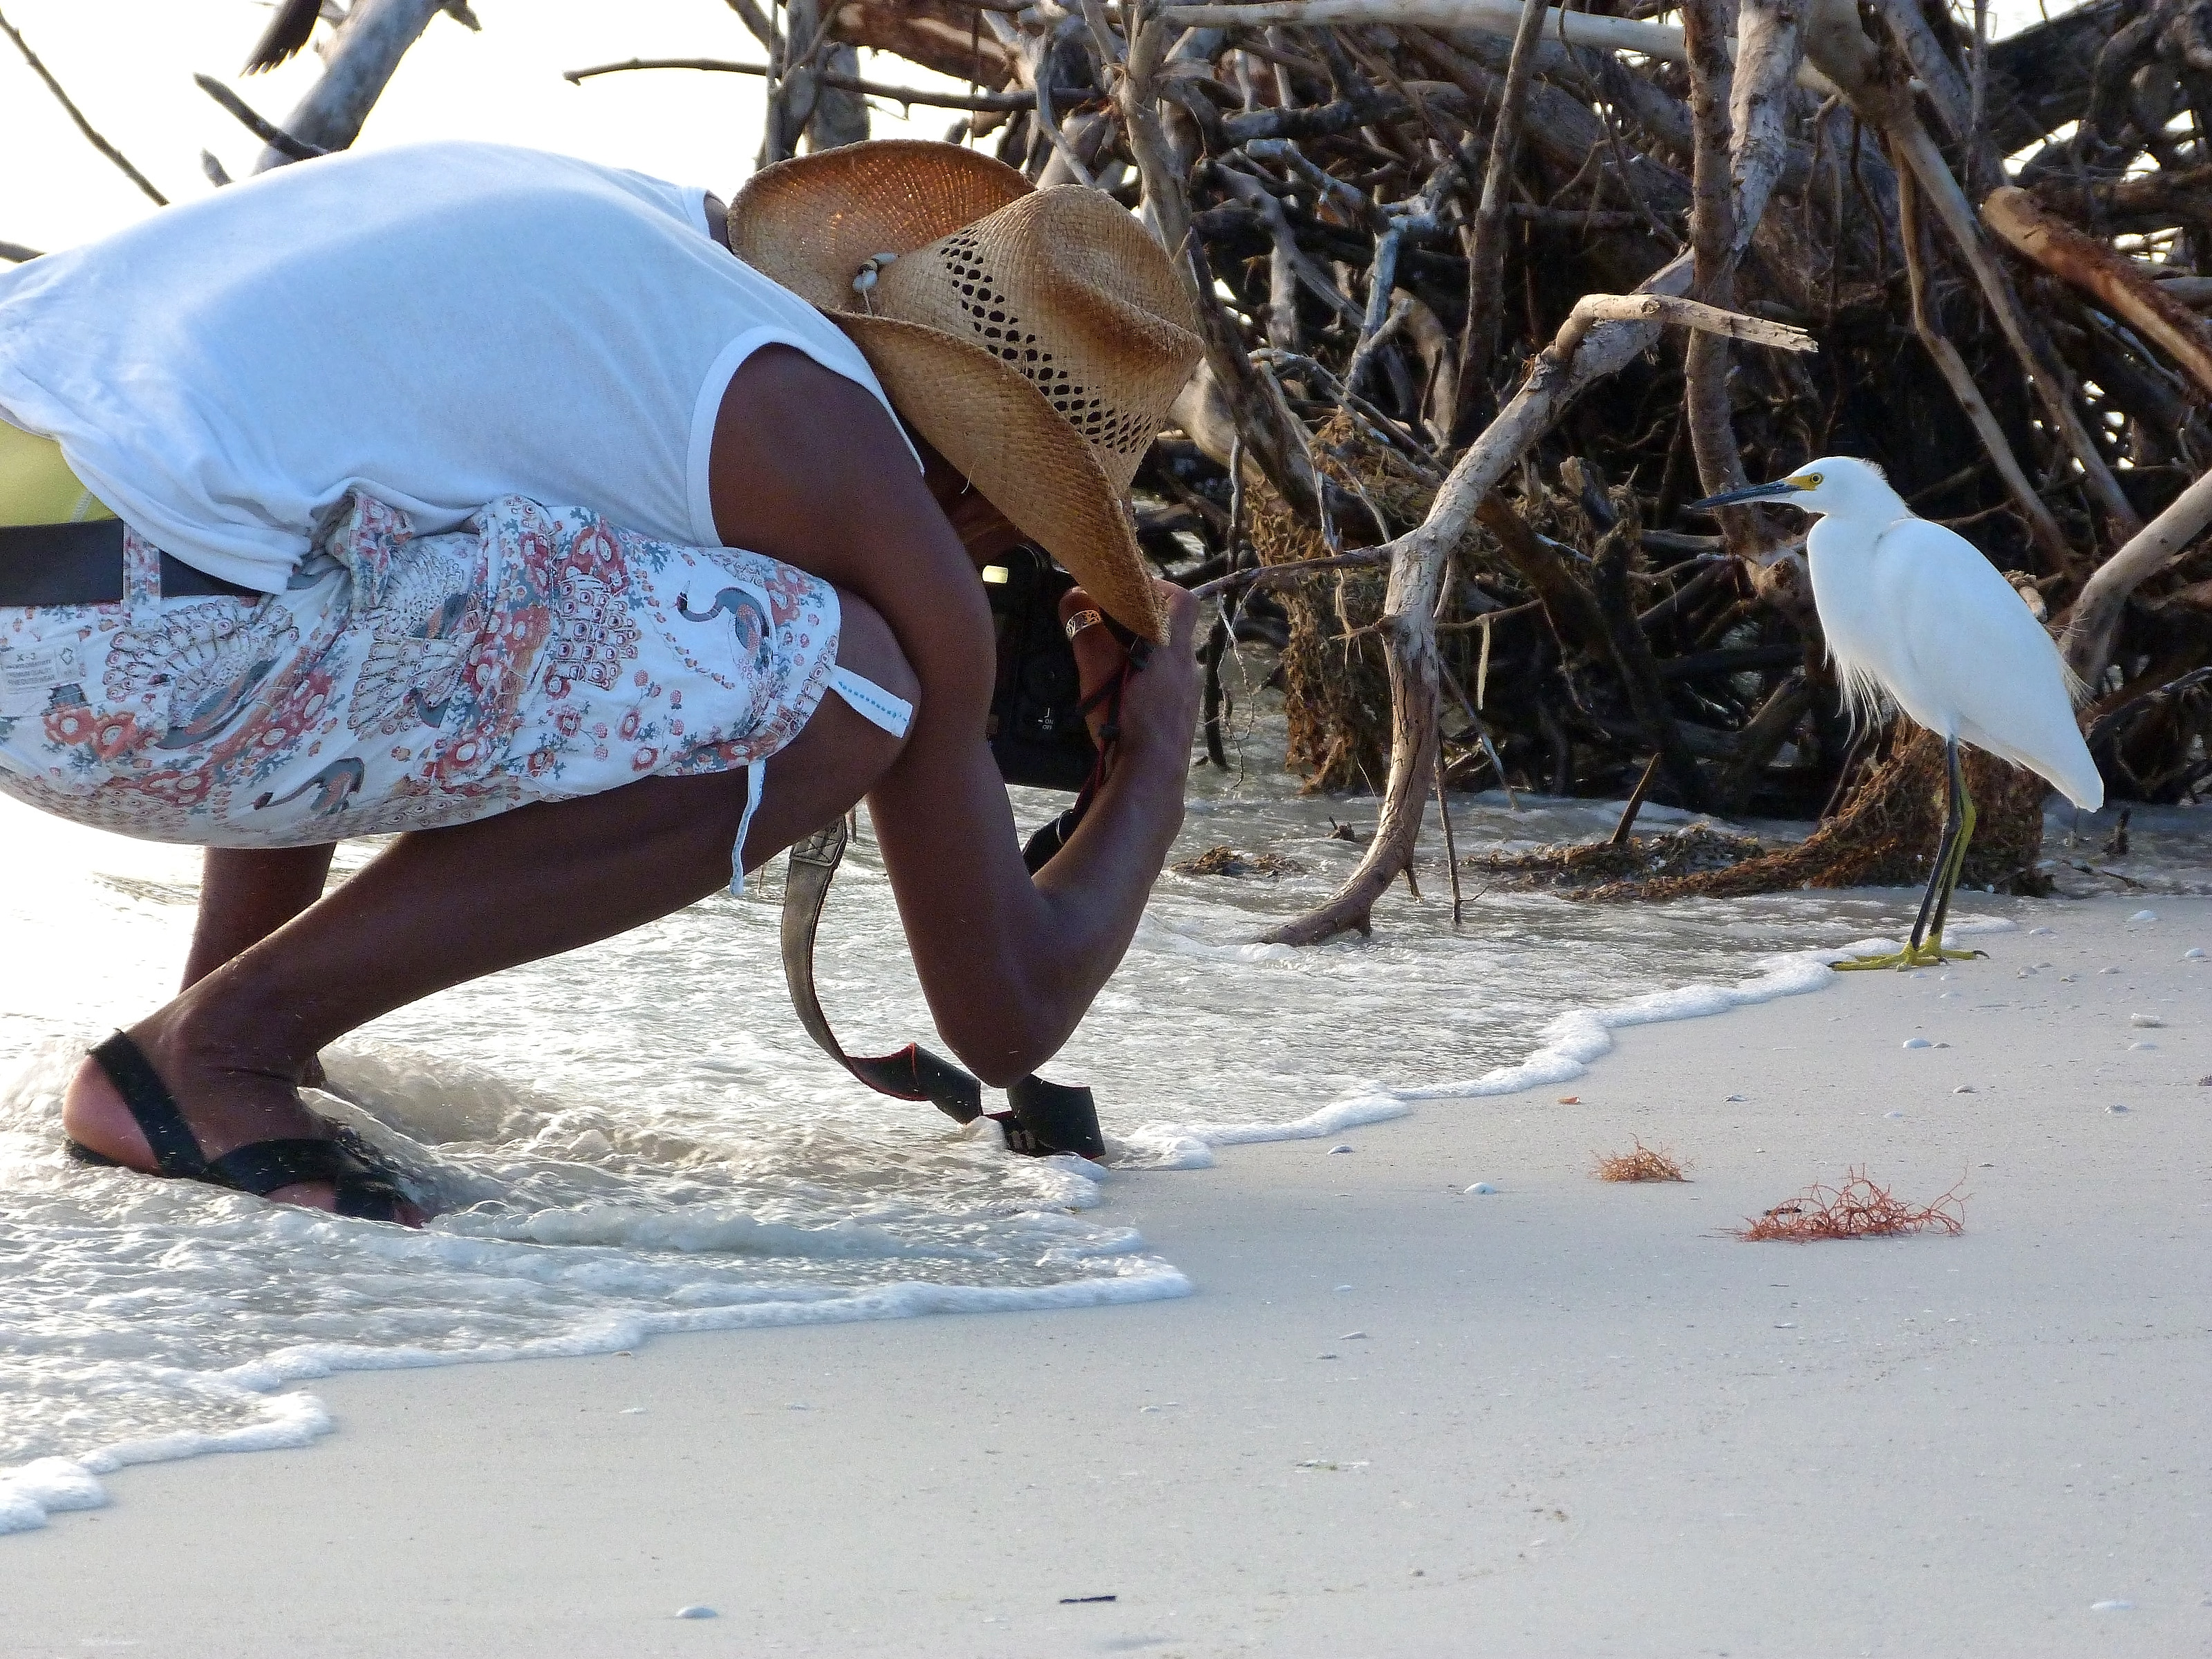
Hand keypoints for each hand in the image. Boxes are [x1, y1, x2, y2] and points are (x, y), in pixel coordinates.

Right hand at [1058, 580, 1201, 766]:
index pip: (1182, 599)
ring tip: (1109, 665)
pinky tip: (1122, 698)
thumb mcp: (1096, 665)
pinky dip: (1145, 684)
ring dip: (1141, 657)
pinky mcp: (1181, 721)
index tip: (1128, 594)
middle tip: (1106, 629)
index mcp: (1173, 645)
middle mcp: (1188, 667)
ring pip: (1167, 663)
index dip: (1158, 588)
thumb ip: (1084, 627)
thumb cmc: (1125, 713)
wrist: (1149, 776)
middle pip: (1171, 631)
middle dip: (1139, 625)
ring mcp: (1188, 696)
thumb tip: (1073, 595)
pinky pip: (1165, 690)